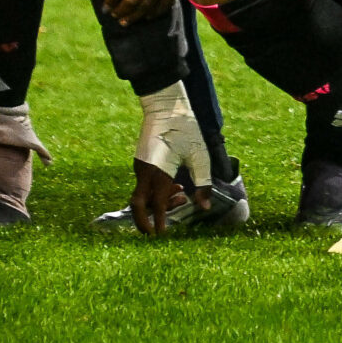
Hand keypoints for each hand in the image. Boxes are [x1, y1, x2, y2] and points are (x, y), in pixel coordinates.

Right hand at [127, 80, 212, 233]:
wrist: (165, 107)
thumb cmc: (186, 130)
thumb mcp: (200, 157)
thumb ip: (202, 183)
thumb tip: (203, 207)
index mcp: (159, 173)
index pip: (156, 205)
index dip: (159, 222)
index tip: (161, 235)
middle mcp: (145, 172)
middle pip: (138, 205)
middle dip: (143, 221)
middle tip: (155, 232)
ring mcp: (140, 167)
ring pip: (142, 195)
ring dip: (157, 203)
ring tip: (182, 196)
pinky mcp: (141, 161)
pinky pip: (144, 184)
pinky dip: (156, 191)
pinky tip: (176, 186)